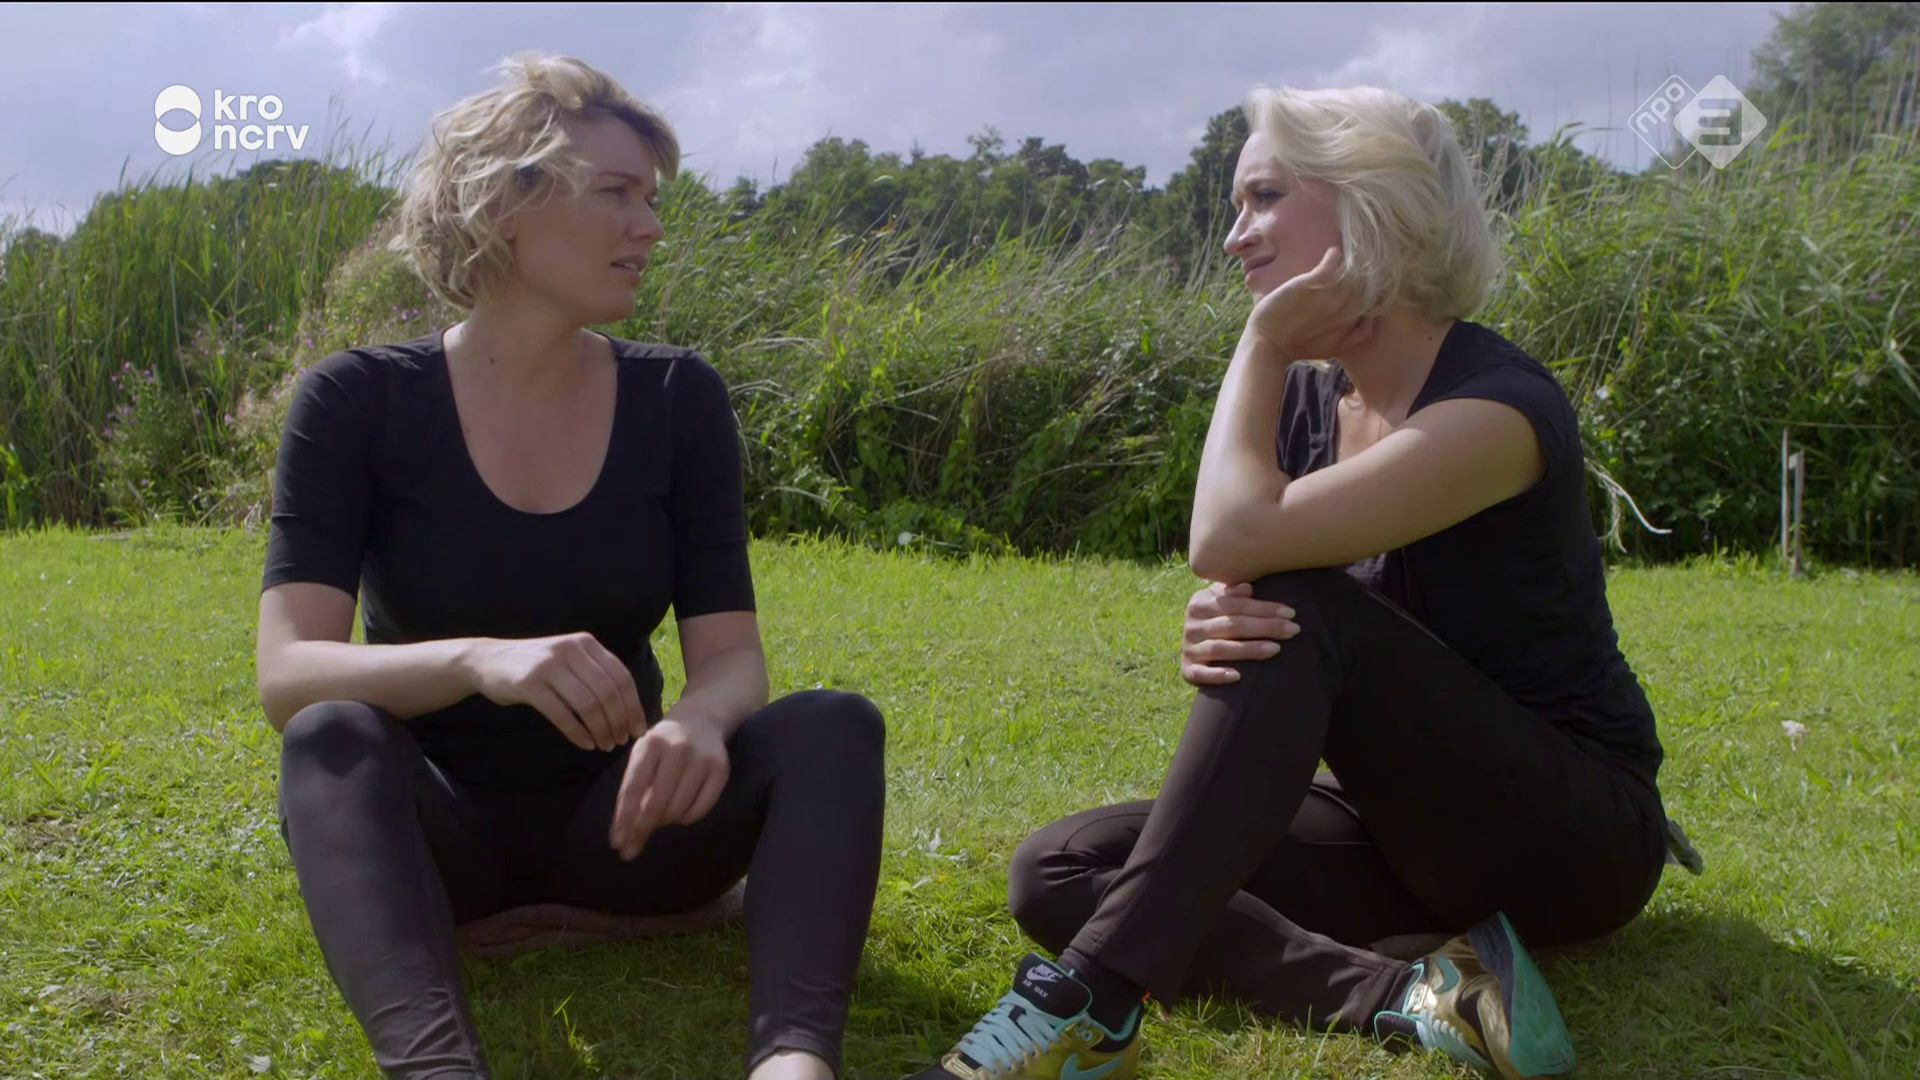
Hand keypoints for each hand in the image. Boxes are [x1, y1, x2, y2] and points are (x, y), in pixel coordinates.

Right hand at [464, 632, 643, 751]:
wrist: (487, 660)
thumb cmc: (535, 667)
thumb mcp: (568, 660)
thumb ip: (594, 675)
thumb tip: (629, 709)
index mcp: (586, 643)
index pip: (621, 676)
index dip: (633, 706)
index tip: (638, 729)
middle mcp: (570, 650)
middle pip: (607, 692)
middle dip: (619, 721)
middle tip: (621, 741)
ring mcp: (549, 665)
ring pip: (587, 704)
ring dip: (600, 729)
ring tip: (604, 746)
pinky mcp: (529, 683)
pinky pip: (562, 714)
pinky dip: (577, 732)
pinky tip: (585, 744)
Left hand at [608, 716, 729, 859]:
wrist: (702, 718)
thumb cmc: (664, 742)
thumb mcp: (643, 754)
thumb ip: (634, 785)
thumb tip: (626, 829)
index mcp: (651, 744)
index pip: (634, 788)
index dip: (624, 818)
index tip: (616, 843)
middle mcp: (678, 749)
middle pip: (656, 804)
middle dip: (641, 830)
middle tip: (631, 850)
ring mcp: (702, 760)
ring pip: (678, 810)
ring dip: (664, 822)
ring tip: (658, 818)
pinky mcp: (721, 770)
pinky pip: (700, 810)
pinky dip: (686, 819)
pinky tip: (679, 813)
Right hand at [1182, 582, 1299, 685]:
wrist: (1193, 646)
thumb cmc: (1217, 619)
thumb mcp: (1220, 601)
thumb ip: (1233, 593)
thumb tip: (1247, 587)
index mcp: (1199, 604)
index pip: (1235, 604)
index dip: (1263, 608)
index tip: (1290, 613)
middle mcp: (1192, 626)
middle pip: (1231, 625)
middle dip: (1265, 627)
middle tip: (1293, 630)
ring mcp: (1189, 649)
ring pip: (1220, 649)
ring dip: (1249, 649)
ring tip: (1276, 649)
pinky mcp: (1187, 670)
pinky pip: (1201, 674)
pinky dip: (1218, 675)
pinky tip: (1238, 676)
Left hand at [1247, 246, 1375, 361]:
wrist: (1269, 343)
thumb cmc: (1299, 345)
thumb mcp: (1336, 347)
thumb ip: (1358, 334)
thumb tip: (1372, 316)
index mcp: (1353, 323)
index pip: (1378, 297)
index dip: (1377, 286)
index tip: (1369, 279)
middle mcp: (1347, 308)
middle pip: (1369, 280)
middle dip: (1367, 269)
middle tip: (1360, 259)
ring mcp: (1332, 295)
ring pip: (1353, 269)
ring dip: (1352, 259)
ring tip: (1347, 255)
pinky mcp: (1314, 283)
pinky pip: (1333, 260)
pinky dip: (1334, 254)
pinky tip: (1332, 253)